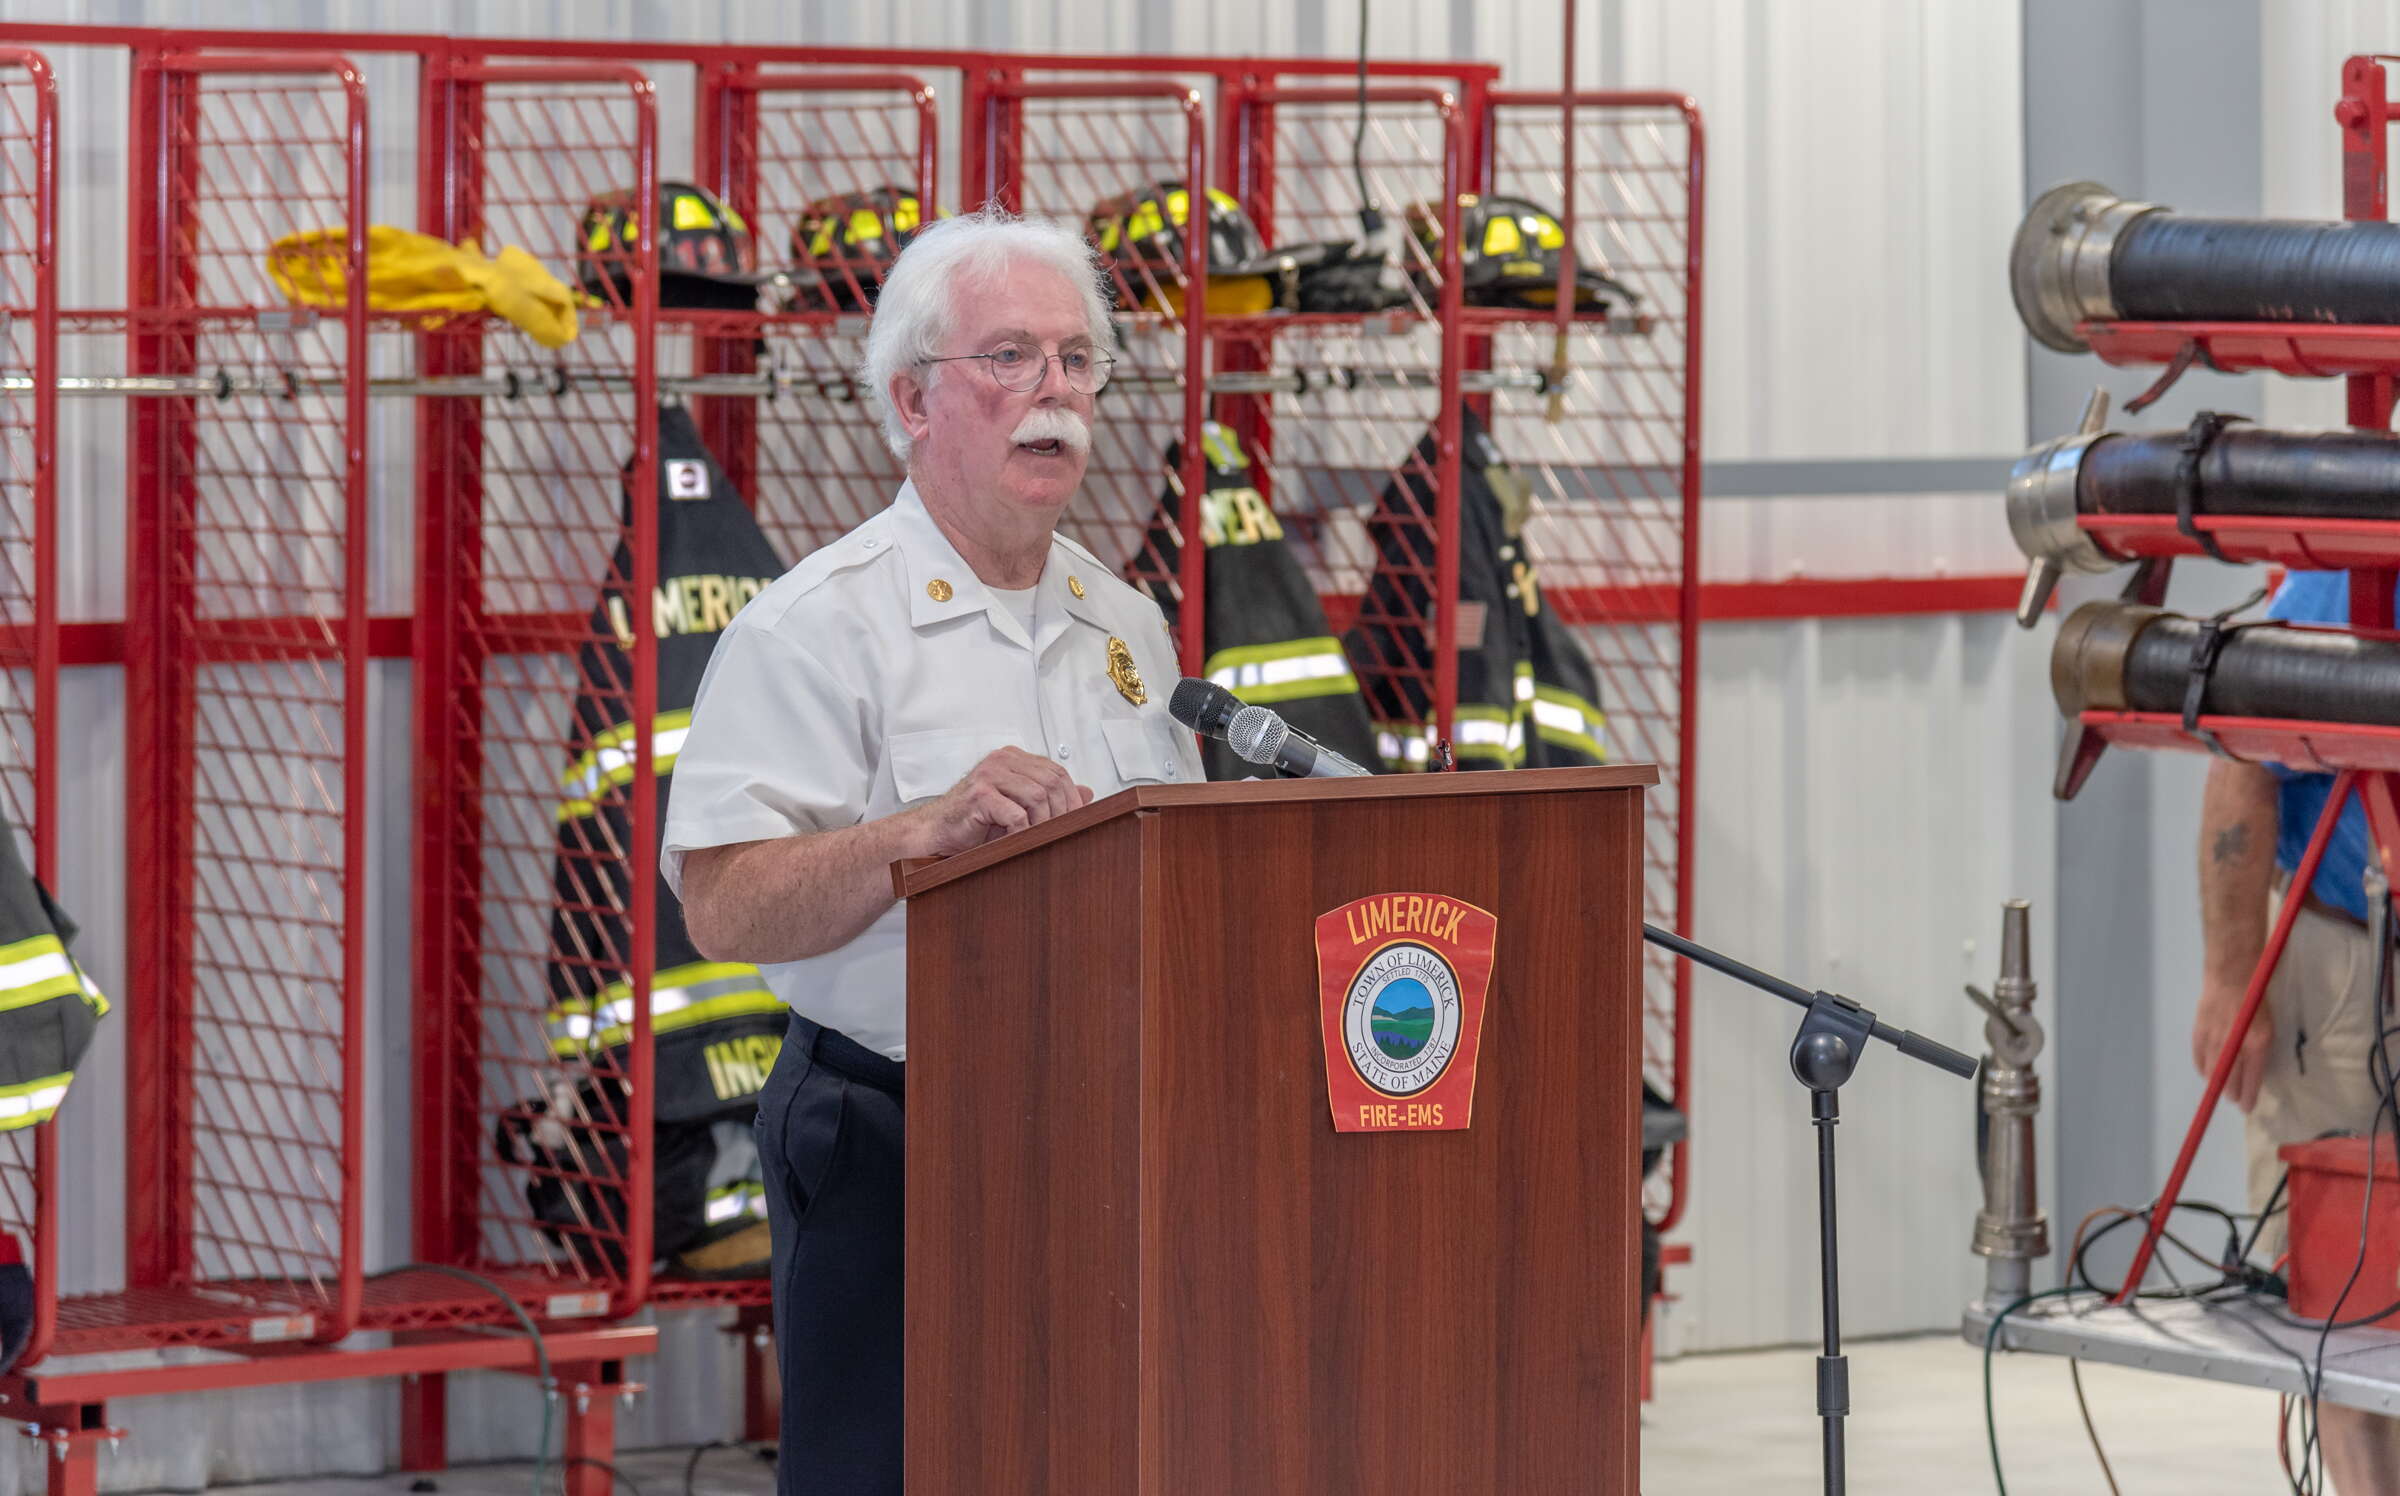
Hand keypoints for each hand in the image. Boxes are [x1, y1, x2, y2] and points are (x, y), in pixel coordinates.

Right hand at [914, 747, 1092, 856]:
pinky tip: (1015, 841)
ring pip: (1037, 796)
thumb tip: (1088, 792)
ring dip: (1042, 823)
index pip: (1056, 771)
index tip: (1075, 821)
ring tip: (1037, 840)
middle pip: (1051, 782)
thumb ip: (1050, 797)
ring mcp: (989, 774)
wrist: (935, 832)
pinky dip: (1022, 832)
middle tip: (1060, 834)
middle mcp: (1002, 760)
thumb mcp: (1018, 806)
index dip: (1071, 798)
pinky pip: (1015, 814)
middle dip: (1061, 812)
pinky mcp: (980, 794)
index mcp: (1013, 758)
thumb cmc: (973, 821)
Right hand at [2193, 978, 2272, 1113]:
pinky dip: (2201, 1066)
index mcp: (2257, 1043)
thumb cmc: (2257, 993)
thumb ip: (2259, 1044)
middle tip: (2236, 1102)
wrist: (2232, 972)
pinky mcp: (2200, 1030)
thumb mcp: (2268, 1022)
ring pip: (2213, 1069)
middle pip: (2231, 1077)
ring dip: (2217, 1082)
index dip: (2249, 1095)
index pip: (2251, 1078)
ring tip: (2221, 1091)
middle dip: (2233, 1093)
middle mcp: (2235, 1044)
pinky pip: (2199, 1055)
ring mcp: (2215, 1038)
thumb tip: (2253, 1063)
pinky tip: (2205, 1073)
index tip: (2247, 1107)